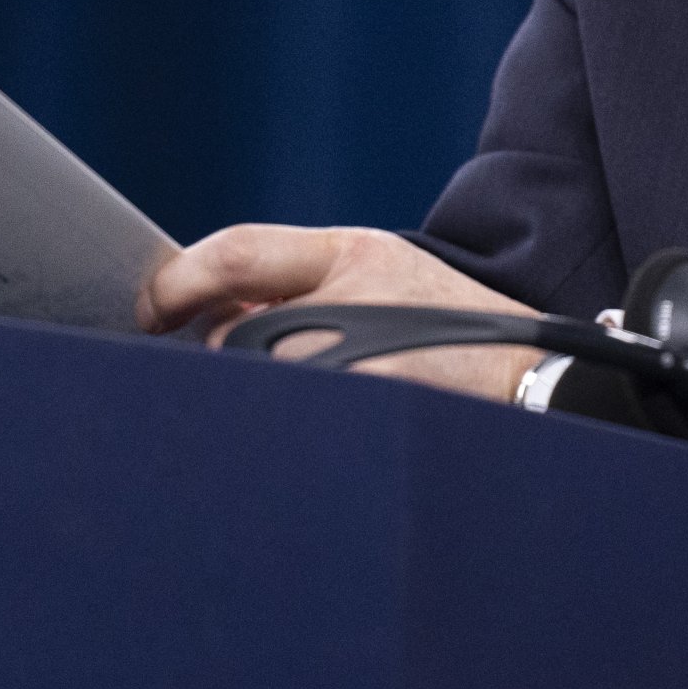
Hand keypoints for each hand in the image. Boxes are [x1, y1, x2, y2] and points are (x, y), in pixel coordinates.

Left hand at [140, 223, 543, 403]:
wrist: (535, 385)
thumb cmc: (456, 333)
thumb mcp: (388, 273)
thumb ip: (302, 277)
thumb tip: (207, 308)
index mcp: (353, 254)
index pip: (233, 253)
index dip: (176, 281)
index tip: (152, 307)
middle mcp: (344, 302)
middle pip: (228, 337)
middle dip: (228, 355)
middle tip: (272, 369)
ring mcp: (348, 366)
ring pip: (251, 390)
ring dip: (260, 399)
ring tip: (327, 399)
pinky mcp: (357, 418)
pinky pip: (281, 429)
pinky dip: (281, 435)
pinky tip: (324, 435)